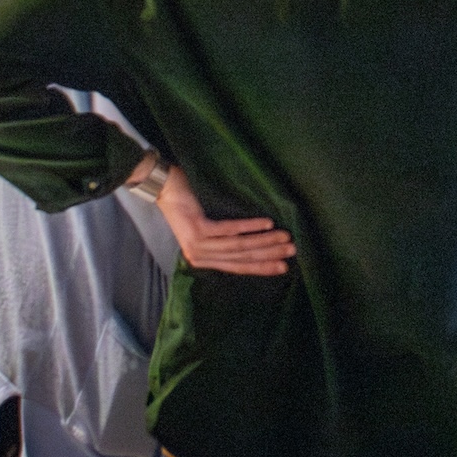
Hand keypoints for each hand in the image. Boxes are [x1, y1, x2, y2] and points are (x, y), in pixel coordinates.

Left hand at [156, 166, 294, 275]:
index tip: (283, 267)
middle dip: (270, 255)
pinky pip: (230, 230)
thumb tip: (258, 244)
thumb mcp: (206, 229)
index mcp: (203, 259)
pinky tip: (268, 223)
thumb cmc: (189, 205)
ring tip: (285, 237)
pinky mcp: (198, 229)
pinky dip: (251, 226)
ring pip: (238, 246)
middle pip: (241, 258)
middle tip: (292, 251)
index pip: (237, 267)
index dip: (262, 267)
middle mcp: (200, 256)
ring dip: (266, 242)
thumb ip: (225, 240)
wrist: (164, 188)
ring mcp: (197, 244)